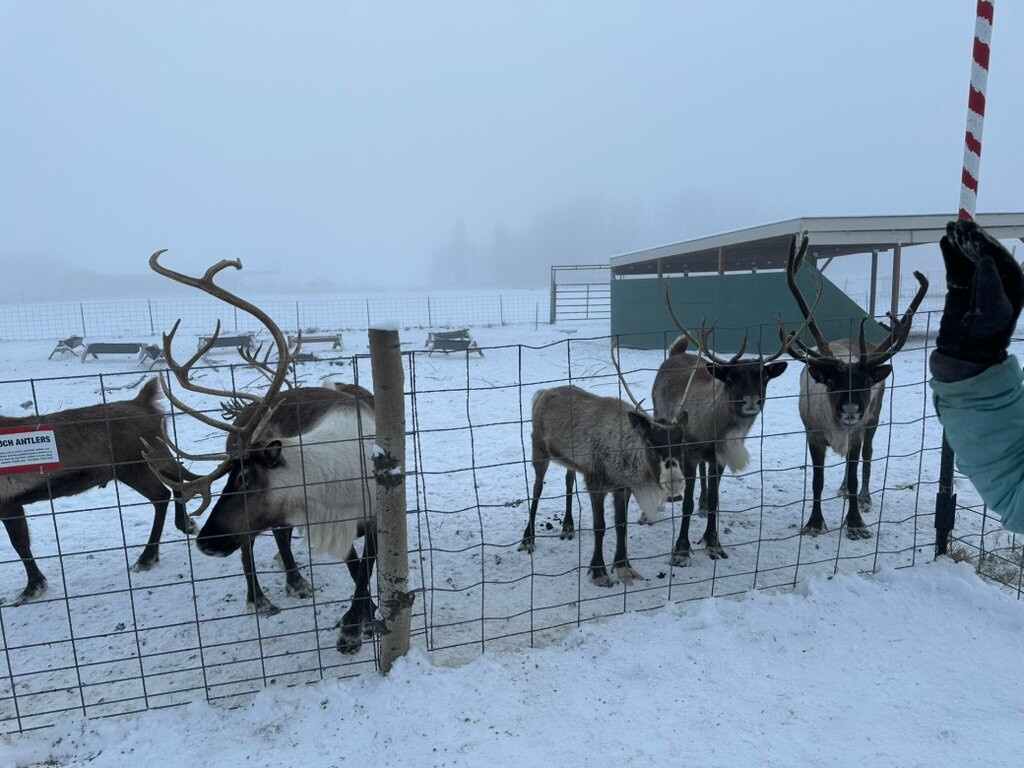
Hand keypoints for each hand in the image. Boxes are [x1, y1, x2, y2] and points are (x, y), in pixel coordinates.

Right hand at [935, 220, 1023, 366]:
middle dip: (970, 238)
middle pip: (982, 251)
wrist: (968, 350)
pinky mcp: (960, 286)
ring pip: (967, 256)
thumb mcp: (992, 307)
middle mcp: (996, 278)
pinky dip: (949, 254)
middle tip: (959, 224)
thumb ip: (990, 282)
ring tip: (950, 228)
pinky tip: (944, 241)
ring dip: (959, 242)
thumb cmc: (987, 331)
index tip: (971, 230)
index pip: (997, 254)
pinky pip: (954, 265)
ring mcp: (976, 281)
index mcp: (1012, 282)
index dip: (984, 241)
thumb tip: (986, 258)